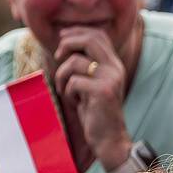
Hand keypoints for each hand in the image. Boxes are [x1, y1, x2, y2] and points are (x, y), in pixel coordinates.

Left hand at [53, 26, 131, 169]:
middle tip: (58, 57)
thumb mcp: (92, 83)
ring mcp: (110, 79)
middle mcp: (115, 68)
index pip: (97, 34)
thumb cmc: (96, 112)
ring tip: (66, 90)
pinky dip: (68, 92)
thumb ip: (85, 64)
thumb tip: (66, 42)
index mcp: (114, 64)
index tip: (62, 41)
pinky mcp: (102, 92)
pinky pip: (74, 82)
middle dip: (67, 44)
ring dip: (62, 76)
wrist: (110, 140)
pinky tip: (75, 103)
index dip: (76, 32)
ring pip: (74, 62)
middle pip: (89, 39)